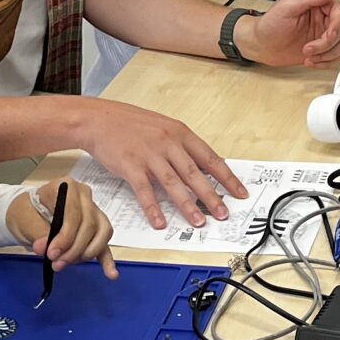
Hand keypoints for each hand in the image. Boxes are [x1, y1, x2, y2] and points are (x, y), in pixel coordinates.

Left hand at [9, 184, 118, 279]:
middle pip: (89, 225)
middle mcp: (85, 197)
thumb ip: (37, 232)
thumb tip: (45, 247)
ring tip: (67, 264)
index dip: (65, 236)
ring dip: (86, 253)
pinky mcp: (96, 230)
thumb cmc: (26, 212)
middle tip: (56, 263)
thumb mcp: (25, 219)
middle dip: (73, 249)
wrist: (29, 214)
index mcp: (67, 187)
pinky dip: (107, 261)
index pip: (74, 213)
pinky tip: (111, 274)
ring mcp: (94, 212)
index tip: (51, 254)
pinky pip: (105, 245)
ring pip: (102, 234)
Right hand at [77, 99, 246, 229]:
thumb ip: (183, 147)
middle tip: (223, 213)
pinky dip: (153, 208)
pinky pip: (144, 190)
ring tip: (198, 221)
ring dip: (187, 205)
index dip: (227, 178)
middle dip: (212, 196)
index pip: (210, 158)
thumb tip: (203, 168)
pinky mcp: (131, 165)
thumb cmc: (131, 123)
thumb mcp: (164, 128)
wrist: (99, 118)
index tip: (240, 193)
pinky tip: (159, 221)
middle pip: (194, 173)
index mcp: (180, 133)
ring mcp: (149, 154)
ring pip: (173, 183)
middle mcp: (168, 143)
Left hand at [236, 0, 339, 67]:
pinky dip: (326, 62)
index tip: (328, 35)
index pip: (339, 11)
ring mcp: (323, 35)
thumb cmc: (268, 25)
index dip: (337, 25)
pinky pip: (336, 57)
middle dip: (328, 44)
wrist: (260, 46)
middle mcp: (323, 18)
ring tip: (309, 56)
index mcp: (317, 4)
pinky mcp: (322, 50)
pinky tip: (312, 61)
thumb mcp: (286, 7)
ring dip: (328, 54)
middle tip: (310, 48)